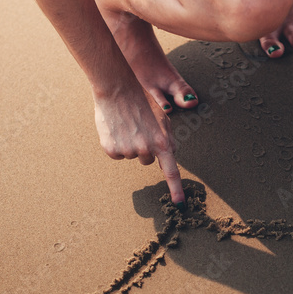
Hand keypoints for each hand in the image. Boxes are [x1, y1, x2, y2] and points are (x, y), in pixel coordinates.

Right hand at [93, 83, 184, 203]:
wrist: (117, 88)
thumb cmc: (141, 100)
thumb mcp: (162, 117)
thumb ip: (168, 138)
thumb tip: (171, 152)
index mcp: (162, 143)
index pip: (171, 172)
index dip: (176, 190)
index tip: (180, 205)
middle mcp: (146, 150)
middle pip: (147, 160)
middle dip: (144, 147)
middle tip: (138, 127)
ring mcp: (128, 151)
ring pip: (131, 156)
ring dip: (129, 144)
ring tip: (126, 125)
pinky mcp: (112, 149)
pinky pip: (116, 154)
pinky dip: (115, 143)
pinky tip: (115, 128)